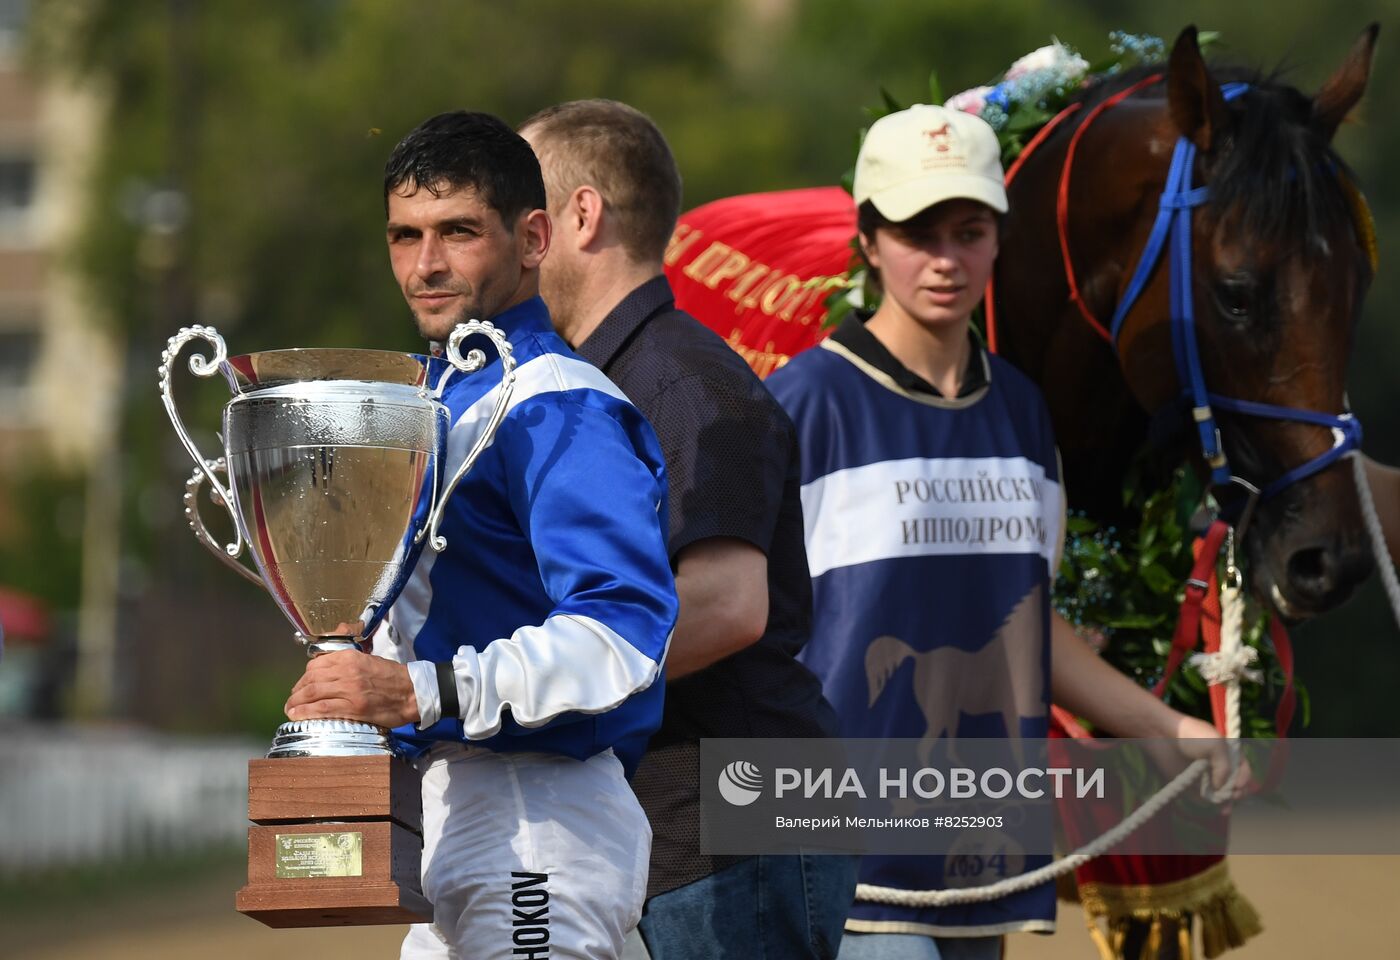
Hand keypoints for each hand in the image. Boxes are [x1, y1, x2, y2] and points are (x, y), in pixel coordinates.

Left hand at [284, 649, 418, 727]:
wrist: (413, 692)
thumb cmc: (393, 677)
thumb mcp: (369, 659)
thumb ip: (348, 660)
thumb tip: (328, 664)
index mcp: (350, 657)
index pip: (316, 665)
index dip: (304, 677)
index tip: (301, 685)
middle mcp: (347, 671)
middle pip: (311, 680)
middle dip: (297, 691)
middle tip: (293, 699)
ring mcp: (350, 690)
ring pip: (312, 694)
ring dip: (296, 703)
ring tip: (291, 709)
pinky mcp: (353, 707)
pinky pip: (322, 709)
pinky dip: (306, 712)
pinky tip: (298, 716)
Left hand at [1172, 714, 1252, 804]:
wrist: (1162, 735)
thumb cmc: (1191, 735)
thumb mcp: (1215, 745)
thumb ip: (1224, 767)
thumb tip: (1221, 788)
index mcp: (1230, 755)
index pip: (1244, 771)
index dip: (1244, 779)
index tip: (1236, 785)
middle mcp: (1221, 767)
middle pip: (1236, 786)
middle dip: (1237, 793)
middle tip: (1231, 796)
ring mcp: (1208, 777)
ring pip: (1223, 795)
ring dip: (1227, 802)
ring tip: (1225, 807)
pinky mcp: (1194, 785)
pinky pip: (1207, 799)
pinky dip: (1212, 804)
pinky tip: (1216, 808)